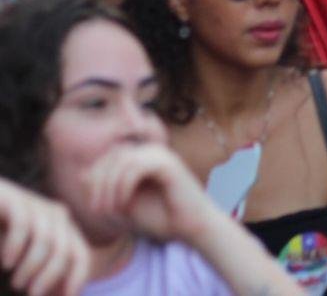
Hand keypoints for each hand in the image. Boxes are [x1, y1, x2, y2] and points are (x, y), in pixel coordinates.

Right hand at [0, 178, 88, 295]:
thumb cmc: (3, 233)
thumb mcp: (25, 255)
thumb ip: (39, 270)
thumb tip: (55, 293)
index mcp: (63, 228)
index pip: (80, 255)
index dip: (77, 278)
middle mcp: (55, 214)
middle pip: (64, 250)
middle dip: (50, 277)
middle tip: (32, 294)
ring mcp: (36, 204)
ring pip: (44, 240)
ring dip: (32, 267)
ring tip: (18, 283)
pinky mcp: (13, 199)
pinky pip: (22, 224)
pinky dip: (15, 247)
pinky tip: (7, 262)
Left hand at [83, 144, 218, 247]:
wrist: (189, 228)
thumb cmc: (159, 218)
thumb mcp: (123, 204)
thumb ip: (105, 189)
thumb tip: (83, 173)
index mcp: (141, 158)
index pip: (107, 158)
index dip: (93, 180)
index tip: (93, 207)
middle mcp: (151, 151)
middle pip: (111, 157)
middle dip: (98, 184)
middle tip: (97, 210)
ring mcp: (161, 155)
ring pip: (121, 161)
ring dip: (108, 187)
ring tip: (108, 210)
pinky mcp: (168, 164)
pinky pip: (136, 168)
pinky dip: (123, 186)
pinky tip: (122, 204)